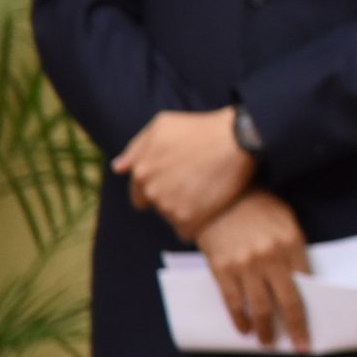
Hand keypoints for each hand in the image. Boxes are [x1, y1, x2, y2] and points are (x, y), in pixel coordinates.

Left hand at [112, 107, 254, 237]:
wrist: (238, 139)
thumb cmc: (201, 128)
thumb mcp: (163, 125)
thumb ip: (137, 147)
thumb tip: (118, 168)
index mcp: (141, 171)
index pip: (140, 195)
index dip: (159, 188)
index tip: (178, 182)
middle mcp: (151, 191)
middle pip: (157, 207)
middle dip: (172, 198)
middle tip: (195, 184)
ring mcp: (169, 207)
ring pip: (172, 218)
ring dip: (185, 210)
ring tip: (206, 193)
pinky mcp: (190, 220)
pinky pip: (186, 231)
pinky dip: (197, 223)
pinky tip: (210, 207)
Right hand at [195, 189, 311, 351]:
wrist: (217, 196)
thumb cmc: (257, 206)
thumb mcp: (286, 220)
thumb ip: (294, 248)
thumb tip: (303, 280)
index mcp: (291, 243)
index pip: (307, 283)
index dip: (311, 306)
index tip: (313, 323)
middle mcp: (270, 257)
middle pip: (287, 301)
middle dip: (295, 328)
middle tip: (299, 345)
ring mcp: (245, 265)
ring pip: (259, 307)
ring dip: (265, 329)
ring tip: (268, 342)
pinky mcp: (222, 270)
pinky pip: (232, 302)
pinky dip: (239, 319)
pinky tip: (244, 329)